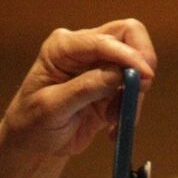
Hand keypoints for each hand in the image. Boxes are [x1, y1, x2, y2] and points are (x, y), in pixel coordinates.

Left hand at [0, 20, 157, 156]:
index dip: (127, 54)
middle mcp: (84, 49)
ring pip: (136, 64)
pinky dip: (130, 109)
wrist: (34, 143)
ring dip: (133, 93)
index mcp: (63, 47)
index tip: (145, 76)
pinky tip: (112, 129)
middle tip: (143, 88)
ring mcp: (99, 65)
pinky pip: (134, 90)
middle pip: (128, 34)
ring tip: (113, 121)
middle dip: (141, 59)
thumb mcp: (52, 107)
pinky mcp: (111, 86)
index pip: (103, 40)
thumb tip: (117, 74)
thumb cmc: (33, 122)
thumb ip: (83, 88)